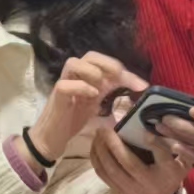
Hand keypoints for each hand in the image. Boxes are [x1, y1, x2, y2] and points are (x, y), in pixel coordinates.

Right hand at [29, 53, 145, 163]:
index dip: (126, 72)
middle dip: (109, 63)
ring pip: (73, 63)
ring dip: (92, 70)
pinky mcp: (57, 97)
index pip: (107, 65)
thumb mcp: (97, 108)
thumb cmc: (73, 120)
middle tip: (121, 76)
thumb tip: (136, 99)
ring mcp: (65, 85)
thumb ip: (112, 99)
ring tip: (102, 86)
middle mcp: (76, 77)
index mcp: (88, 78)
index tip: (142, 85)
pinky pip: (64, 85)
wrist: (51, 138)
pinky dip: (80, 86)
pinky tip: (93, 95)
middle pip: (90, 56)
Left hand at [90, 127, 187, 193]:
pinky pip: (104, 176)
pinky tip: (95, 147)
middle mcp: (149, 184)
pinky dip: (97, 160)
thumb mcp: (180, 160)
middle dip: (113, 144)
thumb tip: (156, 124)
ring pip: (111, 170)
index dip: (154, 144)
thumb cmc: (170, 173)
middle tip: (104, 128)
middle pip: (128, 164)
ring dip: (101, 150)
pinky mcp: (120, 193)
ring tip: (98, 135)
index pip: (162, 157)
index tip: (145, 131)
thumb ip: (172, 144)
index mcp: (168, 173)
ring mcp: (132, 190)